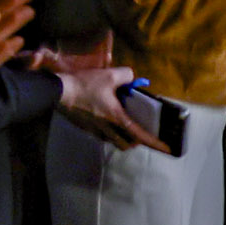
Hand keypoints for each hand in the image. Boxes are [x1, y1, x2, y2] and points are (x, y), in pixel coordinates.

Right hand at [54, 61, 168, 149]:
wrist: (58, 91)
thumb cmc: (84, 84)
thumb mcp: (109, 74)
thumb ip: (126, 75)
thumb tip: (132, 78)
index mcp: (116, 118)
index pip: (140, 135)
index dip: (156, 143)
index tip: (168, 150)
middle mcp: (107, 128)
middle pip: (126, 144)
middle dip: (136, 142)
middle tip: (141, 133)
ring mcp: (94, 130)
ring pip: (113, 141)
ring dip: (122, 137)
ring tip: (123, 125)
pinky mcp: (85, 128)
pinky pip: (102, 135)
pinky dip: (108, 131)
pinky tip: (105, 119)